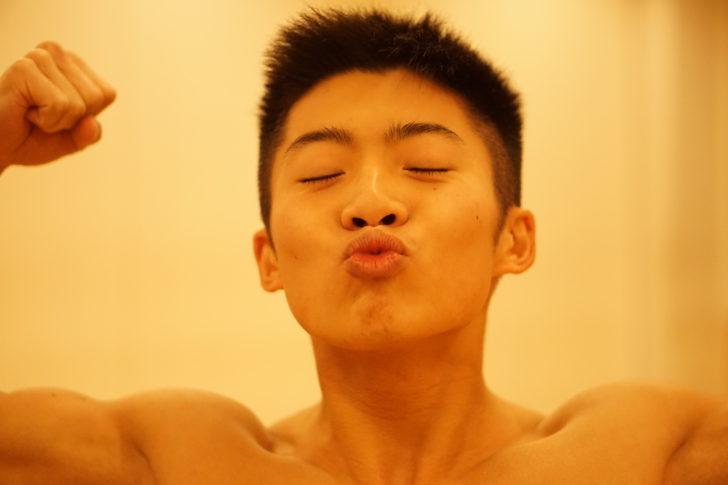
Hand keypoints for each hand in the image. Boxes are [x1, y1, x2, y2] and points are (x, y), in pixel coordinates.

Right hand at [0, 41, 115, 170]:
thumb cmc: (31, 137)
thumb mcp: (71, 141)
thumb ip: (89, 135)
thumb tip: (93, 124)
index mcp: (74, 65)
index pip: (106, 94)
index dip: (86, 116)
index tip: (59, 115)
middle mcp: (59, 54)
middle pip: (95, 98)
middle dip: (71, 119)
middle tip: (43, 116)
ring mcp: (40, 57)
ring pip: (78, 104)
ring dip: (56, 121)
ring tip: (33, 113)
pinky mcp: (24, 67)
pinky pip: (59, 105)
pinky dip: (45, 120)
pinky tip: (26, 111)